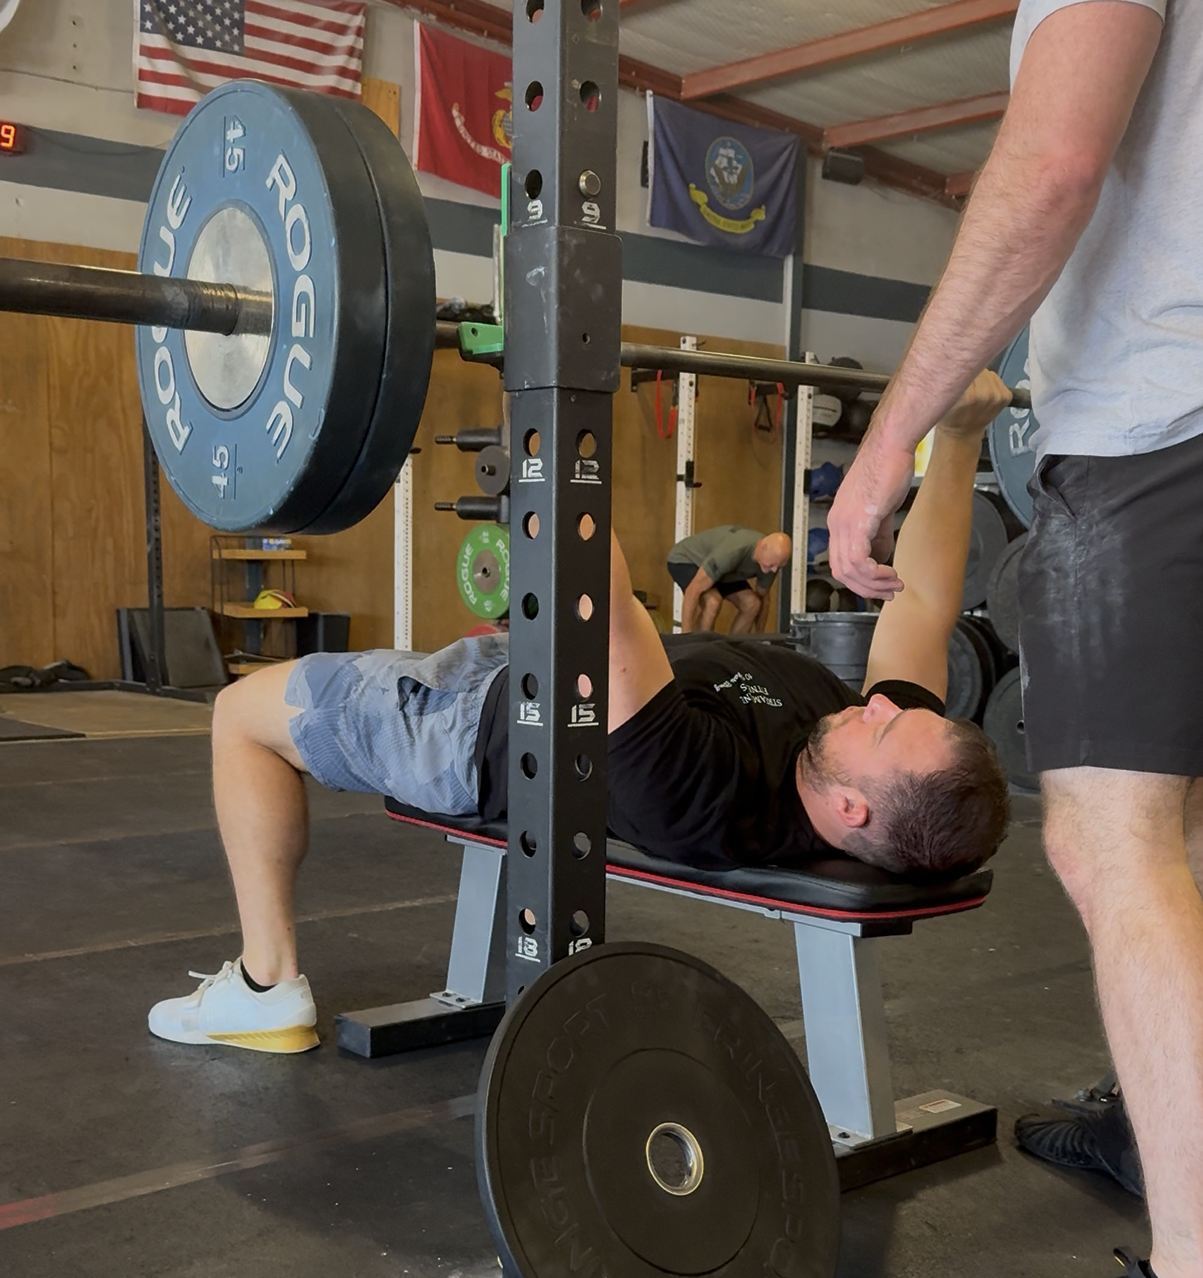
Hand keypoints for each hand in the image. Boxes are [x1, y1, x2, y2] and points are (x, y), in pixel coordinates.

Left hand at [827, 431, 916, 599]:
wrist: (892, 445)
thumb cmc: (887, 469)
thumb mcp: (881, 510)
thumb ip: (879, 535)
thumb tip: (881, 556)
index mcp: (839, 522)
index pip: (840, 563)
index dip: (859, 581)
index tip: (881, 586)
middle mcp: (836, 524)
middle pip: (842, 572)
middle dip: (867, 588)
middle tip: (890, 591)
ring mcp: (844, 522)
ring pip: (850, 570)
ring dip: (874, 583)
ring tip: (896, 583)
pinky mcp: (859, 520)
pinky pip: (859, 559)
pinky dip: (874, 573)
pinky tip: (890, 572)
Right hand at [936, 369, 1011, 439]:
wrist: (963, 434)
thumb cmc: (949, 416)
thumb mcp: (941, 401)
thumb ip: (949, 382)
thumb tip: (955, 363)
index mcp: (967, 397)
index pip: (965, 369)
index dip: (959, 369)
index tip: (954, 374)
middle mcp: (986, 395)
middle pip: (976, 368)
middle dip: (968, 373)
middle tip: (963, 386)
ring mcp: (997, 396)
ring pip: (987, 372)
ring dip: (979, 377)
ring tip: (972, 391)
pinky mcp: (1006, 396)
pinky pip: (995, 378)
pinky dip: (989, 382)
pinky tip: (982, 394)